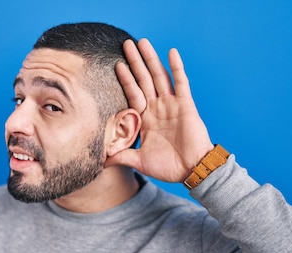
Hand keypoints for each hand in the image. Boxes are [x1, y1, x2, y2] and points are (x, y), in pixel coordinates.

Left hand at [106, 38, 213, 182]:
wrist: (192, 170)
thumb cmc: (168, 167)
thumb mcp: (139, 161)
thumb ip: (120, 156)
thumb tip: (99, 161)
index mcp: (146, 119)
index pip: (133, 94)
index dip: (125, 80)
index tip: (116, 65)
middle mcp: (157, 108)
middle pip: (143, 80)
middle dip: (135, 62)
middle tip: (126, 44)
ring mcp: (172, 105)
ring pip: (159, 77)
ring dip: (151, 59)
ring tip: (143, 42)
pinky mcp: (185, 105)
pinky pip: (181, 83)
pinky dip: (177, 67)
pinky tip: (171, 52)